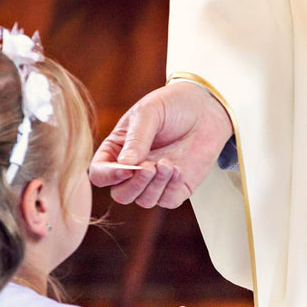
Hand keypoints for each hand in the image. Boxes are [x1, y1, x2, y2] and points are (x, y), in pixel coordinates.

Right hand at [91, 82, 233, 208]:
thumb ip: (136, 138)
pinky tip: (179, 169)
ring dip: (155, 186)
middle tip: (150, 166)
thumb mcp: (149, 113)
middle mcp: (133, 169)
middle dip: (135, 185)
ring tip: (168, 163)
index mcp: (117, 151)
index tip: (127, 168)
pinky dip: (172, 188)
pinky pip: (167, 201)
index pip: (100, 174)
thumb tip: (125, 164)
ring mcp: (155, 180)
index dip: (108, 176)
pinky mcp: (177, 187)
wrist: (205, 108)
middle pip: (121, 195)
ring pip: (144, 201)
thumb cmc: (172, 105)